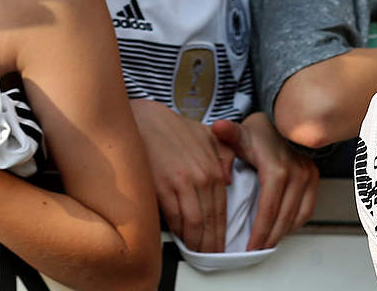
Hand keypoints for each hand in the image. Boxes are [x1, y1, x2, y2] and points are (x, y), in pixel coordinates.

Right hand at [129, 99, 234, 252]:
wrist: (146, 120)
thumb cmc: (174, 129)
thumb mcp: (209, 136)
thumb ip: (225, 156)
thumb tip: (230, 180)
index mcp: (214, 168)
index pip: (222, 210)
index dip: (221, 233)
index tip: (220, 246)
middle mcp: (202, 177)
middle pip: (210, 221)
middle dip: (210, 243)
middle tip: (209, 256)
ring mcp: (182, 183)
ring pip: (194, 223)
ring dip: (196, 242)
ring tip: (196, 252)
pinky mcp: (162, 186)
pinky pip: (174, 216)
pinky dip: (178, 230)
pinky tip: (179, 237)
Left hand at [212, 112, 318, 249]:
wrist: (282, 120)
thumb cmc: (260, 130)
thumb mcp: (241, 132)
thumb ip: (228, 133)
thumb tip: (218, 128)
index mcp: (276, 167)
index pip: (268, 208)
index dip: (259, 231)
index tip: (249, 246)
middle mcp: (296, 173)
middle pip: (282, 217)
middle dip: (268, 238)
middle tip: (254, 251)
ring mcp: (307, 177)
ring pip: (296, 217)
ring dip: (281, 233)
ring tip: (265, 244)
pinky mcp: (313, 179)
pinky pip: (307, 210)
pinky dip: (294, 223)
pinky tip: (281, 229)